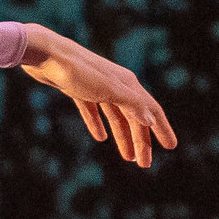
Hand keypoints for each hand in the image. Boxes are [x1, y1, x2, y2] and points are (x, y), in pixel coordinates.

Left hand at [17, 26, 175, 168]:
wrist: (47, 55)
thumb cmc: (78, 71)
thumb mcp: (108, 89)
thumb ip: (131, 103)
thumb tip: (150, 120)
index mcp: (128, 84)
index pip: (151, 110)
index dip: (162, 128)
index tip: (171, 146)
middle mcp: (117, 85)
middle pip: (134, 117)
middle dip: (141, 140)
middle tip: (145, 164)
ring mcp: (97, 87)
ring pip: (115, 116)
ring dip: (123, 137)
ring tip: (128, 157)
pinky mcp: (78, 90)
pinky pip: (92, 111)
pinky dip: (97, 124)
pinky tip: (100, 137)